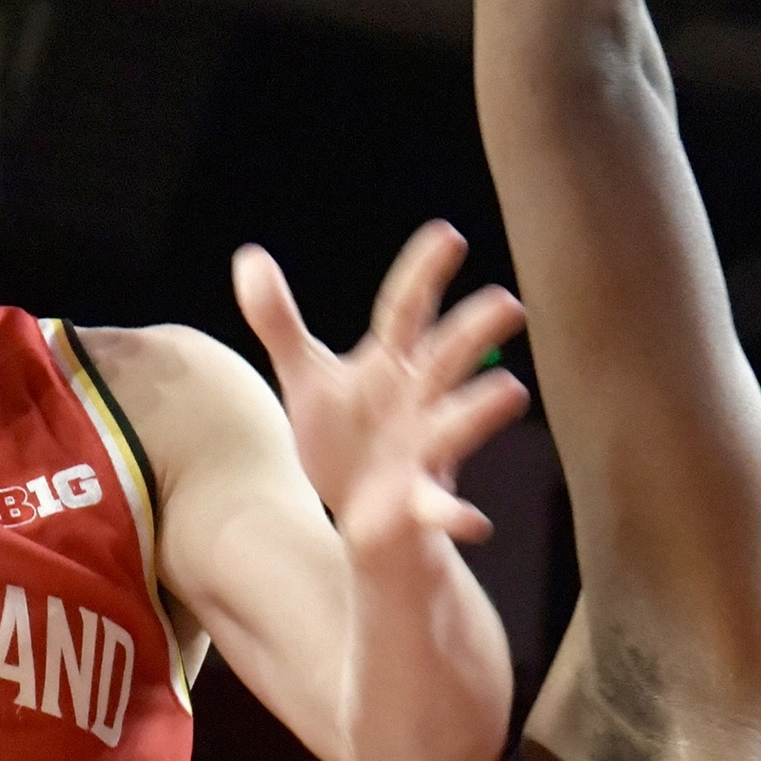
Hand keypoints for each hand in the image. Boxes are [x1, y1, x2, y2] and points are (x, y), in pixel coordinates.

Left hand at [234, 223, 527, 564]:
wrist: (362, 515)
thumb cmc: (345, 437)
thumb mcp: (307, 376)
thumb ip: (279, 321)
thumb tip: (248, 256)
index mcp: (392, 364)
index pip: (406, 309)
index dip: (423, 273)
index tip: (448, 236)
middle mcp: (418, 399)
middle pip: (447, 358)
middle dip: (474, 331)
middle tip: (508, 303)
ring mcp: (422, 449)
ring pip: (456, 424)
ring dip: (480, 409)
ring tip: (511, 391)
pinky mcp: (416, 501)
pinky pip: (439, 507)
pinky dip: (455, 515)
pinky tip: (474, 524)